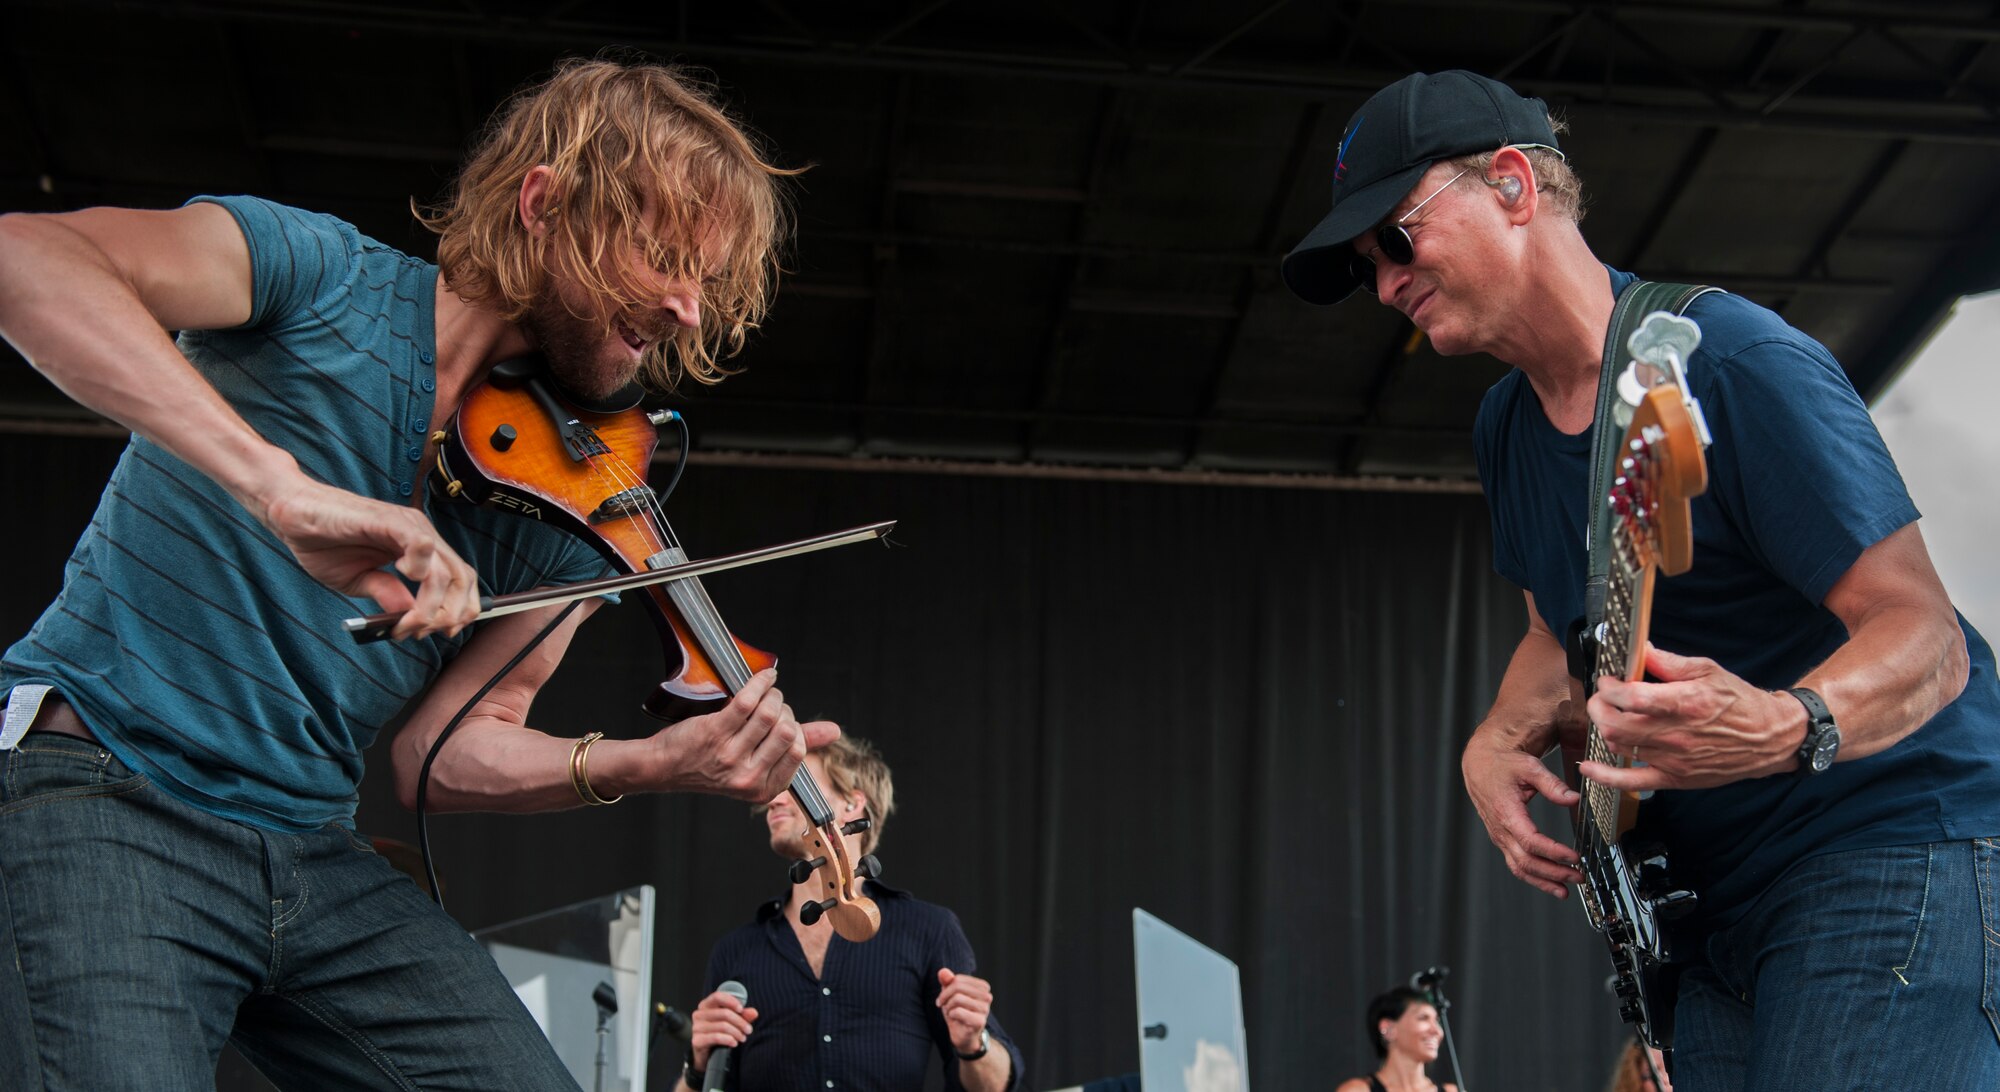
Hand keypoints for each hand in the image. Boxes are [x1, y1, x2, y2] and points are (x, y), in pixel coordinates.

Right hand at [259, 476, 479, 639]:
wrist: (294, 516)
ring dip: (432, 605)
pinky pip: (420, 543)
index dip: (458, 611)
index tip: (438, 634)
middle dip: (448, 615)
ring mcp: (408, 527)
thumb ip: (387, 594)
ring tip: (409, 622)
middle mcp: (422, 537)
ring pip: (444, 569)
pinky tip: (404, 577)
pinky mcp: (388, 520)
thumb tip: (408, 617)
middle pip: (461, 579)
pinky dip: (421, 567)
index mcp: (420, 551)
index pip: (459, 581)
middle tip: (420, 633)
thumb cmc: (325, 545)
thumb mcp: (360, 581)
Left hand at [653, 669, 841, 801]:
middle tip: (772, 706)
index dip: (794, 729)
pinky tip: (764, 678)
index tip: (783, 721)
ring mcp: (730, 756)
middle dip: (785, 711)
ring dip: (772, 695)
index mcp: (764, 790)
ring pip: (769, 715)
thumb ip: (797, 746)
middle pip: (787, 731)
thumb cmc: (714, 763)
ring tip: (766, 692)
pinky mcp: (715, 733)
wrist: (667, 766)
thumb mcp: (757, 763)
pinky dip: (760, 683)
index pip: (798, 751)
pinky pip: (748, 701)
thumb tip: (834, 732)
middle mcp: (747, 778)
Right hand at [689, 986, 756, 1072]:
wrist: (707, 1054)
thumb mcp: (732, 1022)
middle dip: (740, 1022)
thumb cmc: (718, 1033)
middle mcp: (699, 1014)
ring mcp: (696, 1027)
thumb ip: (743, 1016)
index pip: (718, 996)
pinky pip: (716, 1037)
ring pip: (722, 1026)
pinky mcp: (697, 1040)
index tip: (741, 1009)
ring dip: (736, 1032)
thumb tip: (754, 1012)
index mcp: (706, 1005)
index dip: (731, 1001)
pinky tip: (734, 1043)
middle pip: (724, 1013)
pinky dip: (728, 1040)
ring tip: (742, 1037)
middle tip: (748, 1030)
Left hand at [936, 968, 993, 1056]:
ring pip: (957, 998)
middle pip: (957, 987)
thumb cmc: (958, 1013)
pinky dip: (952, 1015)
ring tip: (951, 1013)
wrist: (964, 1036)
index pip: (958, 979)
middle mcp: (987, 996)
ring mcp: (985, 1009)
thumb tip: (942, 971)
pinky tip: (955, 1020)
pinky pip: (958, 1011)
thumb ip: (947, 981)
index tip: (942, 998)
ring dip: (948, 1007)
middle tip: (942, 1005)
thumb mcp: (950, 995)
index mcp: (982, 987)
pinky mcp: (980, 1021)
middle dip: (945, 996)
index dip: (946, 988)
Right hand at [1461, 732, 1581, 897]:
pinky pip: (1515, 863)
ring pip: (1519, 868)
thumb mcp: (1529, 767)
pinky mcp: (1502, 839)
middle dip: (1553, 872)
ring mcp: (1500, 836)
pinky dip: (1533, 876)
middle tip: (1577, 876)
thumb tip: (1573, 798)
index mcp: (1506, 812)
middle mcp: (1500, 829)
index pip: (1531, 841)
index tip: (1574, 857)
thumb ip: (1552, 784)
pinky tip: (1549, 882)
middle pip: (1526, 861)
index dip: (1554, 852)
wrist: (1481, 764)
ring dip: (1543, 881)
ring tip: (1565, 890)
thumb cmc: (1503, 764)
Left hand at [1582, 644, 1802, 791]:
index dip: (1610, 688)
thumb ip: (1667, 662)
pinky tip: (1589, 769)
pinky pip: (1632, 782)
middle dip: (1598, 707)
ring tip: (1610, 716)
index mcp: (1684, 702)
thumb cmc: (1740, 702)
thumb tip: (1639, 649)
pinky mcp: (1675, 778)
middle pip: (1616, 724)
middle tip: (1602, 697)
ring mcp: (1674, 759)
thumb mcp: (1707, 670)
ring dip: (1604, 729)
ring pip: (1619, 747)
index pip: (1630, 697)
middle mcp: (1676, 733)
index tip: (1609, 681)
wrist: (1770, 737)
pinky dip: (1605, 777)